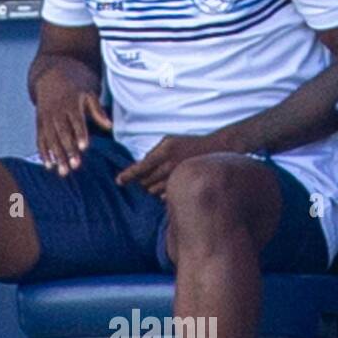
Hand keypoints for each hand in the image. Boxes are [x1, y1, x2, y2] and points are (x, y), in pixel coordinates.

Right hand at [34, 68, 111, 176]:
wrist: (51, 77)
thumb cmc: (75, 89)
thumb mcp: (89, 94)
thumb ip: (98, 111)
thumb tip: (110, 126)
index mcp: (70, 104)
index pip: (76, 121)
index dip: (80, 134)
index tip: (84, 147)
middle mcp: (56, 112)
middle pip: (62, 134)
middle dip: (68, 150)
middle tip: (74, 166)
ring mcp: (46, 118)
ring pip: (51, 139)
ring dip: (56, 156)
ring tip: (62, 171)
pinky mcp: (39, 123)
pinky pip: (40, 139)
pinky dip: (43, 153)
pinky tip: (49, 165)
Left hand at [114, 132, 238, 198]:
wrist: (218, 150)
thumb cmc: (190, 145)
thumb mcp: (170, 141)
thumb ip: (154, 152)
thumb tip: (140, 166)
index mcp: (164, 152)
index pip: (140, 167)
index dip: (127, 176)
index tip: (118, 182)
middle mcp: (170, 165)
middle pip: (145, 182)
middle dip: (142, 183)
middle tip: (145, 179)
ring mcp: (178, 178)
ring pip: (154, 191)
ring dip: (152, 189)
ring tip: (160, 181)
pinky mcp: (185, 187)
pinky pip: (166, 197)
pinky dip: (163, 194)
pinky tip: (169, 187)